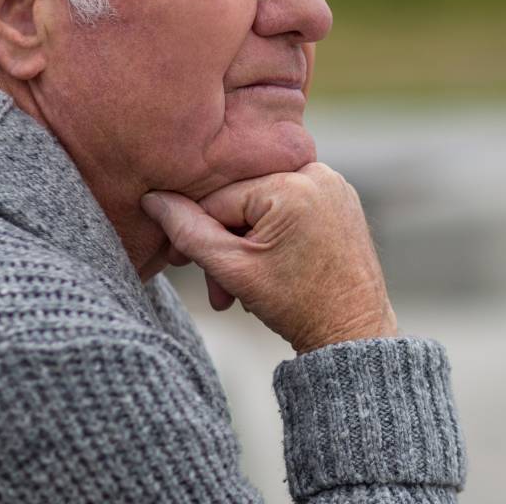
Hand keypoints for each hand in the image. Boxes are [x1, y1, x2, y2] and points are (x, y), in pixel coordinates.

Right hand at [141, 162, 397, 352]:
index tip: (180, 266)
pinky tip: (268, 270)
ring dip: (245, 246)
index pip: (217, 199)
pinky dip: (271, 236)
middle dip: (224, 246)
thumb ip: (187, 231)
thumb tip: (152, 198)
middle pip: (241, 201)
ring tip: (241, 290)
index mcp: (292, 183)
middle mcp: (317, 172)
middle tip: (216, 290)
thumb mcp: (231, 269)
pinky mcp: (340, 199)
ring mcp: (333, 184)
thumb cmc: (296, 305)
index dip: (195, 234)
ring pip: (263, 206)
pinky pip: (289, 206)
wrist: (353, 333)